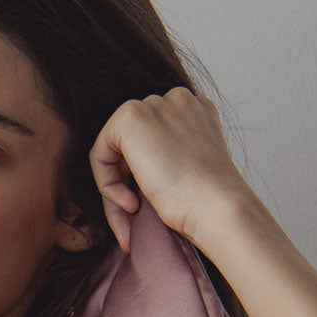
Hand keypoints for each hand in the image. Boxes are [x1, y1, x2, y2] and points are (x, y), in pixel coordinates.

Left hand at [86, 86, 255, 251]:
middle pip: (133, 145)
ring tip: (133, 215)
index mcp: (197, 111)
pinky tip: (132, 204)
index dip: (146, 177)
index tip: (152, 205)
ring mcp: (155, 104)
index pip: (154, 141)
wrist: (217, 208)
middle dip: (127, 183)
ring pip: (115, 151)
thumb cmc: (209, 202)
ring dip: (117, 188)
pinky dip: (107, 184)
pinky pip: (99, 154)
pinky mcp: (131, 117)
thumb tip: (134, 171)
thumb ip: (167, 157)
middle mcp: (177, 100)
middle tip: (135, 216)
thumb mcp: (191, 171)